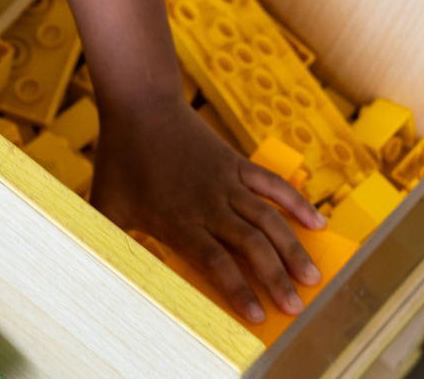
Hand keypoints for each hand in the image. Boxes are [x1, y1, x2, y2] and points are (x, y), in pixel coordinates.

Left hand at [92, 99, 325, 323]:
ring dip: (293, 249)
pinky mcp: (237, 163)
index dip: (239, 290)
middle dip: (276, 280)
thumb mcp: (105, 204)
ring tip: (313, 277)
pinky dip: (298, 203)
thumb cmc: (120, 158)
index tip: (257, 317)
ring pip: (269, 220)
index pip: (216, 262)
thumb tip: (105, 271)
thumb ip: (109, 239)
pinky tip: (318, 223)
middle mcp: (208, 204)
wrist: (140, 106)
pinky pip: (274, 185)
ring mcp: (226, 182)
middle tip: (296, 308)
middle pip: (251, 247)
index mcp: (178, 220)